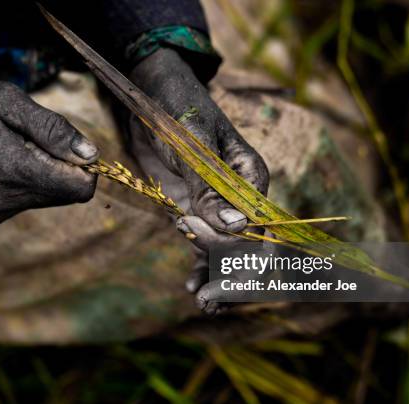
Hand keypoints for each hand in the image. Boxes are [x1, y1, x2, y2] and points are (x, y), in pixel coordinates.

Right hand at [0, 71, 98, 227]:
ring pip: (43, 199)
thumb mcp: (7, 100)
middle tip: (26, 139)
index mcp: (12, 170)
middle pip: (62, 194)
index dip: (83, 167)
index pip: (78, 189)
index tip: (68, 145)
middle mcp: (2, 202)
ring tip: (5, 147)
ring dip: (37, 174)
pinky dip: (19, 184)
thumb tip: (90, 155)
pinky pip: (21, 203)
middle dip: (56, 166)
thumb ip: (52, 130)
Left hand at [128, 49, 268, 312]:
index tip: (207, 259)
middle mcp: (239, 196)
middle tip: (207, 299)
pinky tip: (193, 287)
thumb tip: (237, 229)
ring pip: (226, 251)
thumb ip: (210, 190)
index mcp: (251, 178)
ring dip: (218, 279)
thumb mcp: (192, 149)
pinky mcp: (194, 210)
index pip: (258, 227)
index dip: (239, 253)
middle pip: (246, 247)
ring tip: (203, 303)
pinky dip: (201, 266)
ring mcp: (215, 206)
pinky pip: (203, 244)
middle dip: (231, 275)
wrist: (150, 97)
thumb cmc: (177, 111)